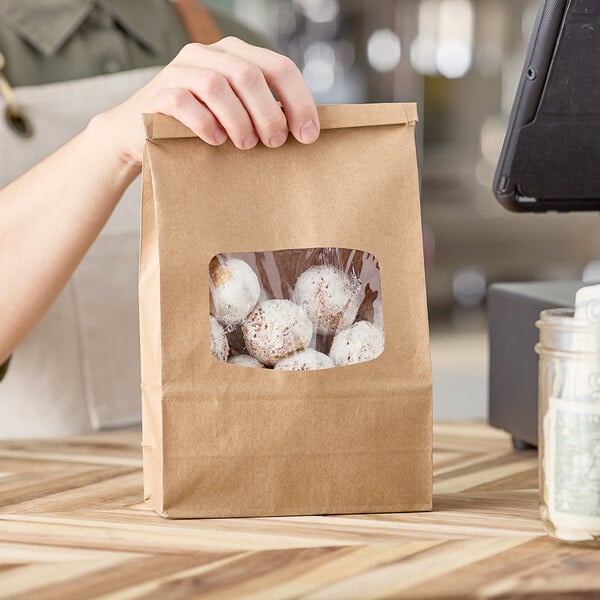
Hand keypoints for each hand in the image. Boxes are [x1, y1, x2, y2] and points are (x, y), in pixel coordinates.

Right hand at [101, 37, 320, 166]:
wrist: (140, 135)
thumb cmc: (199, 128)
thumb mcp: (235, 114)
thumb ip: (262, 111)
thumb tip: (306, 132)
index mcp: (234, 55)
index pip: (278, 67)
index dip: (299, 100)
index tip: (308, 135)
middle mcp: (207, 54)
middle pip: (250, 75)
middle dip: (269, 113)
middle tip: (275, 143)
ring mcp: (180, 70)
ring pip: (218, 86)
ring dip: (239, 121)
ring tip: (245, 146)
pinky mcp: (158, 92)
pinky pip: (185, 102)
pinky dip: (206, 124)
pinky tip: (216, 141)